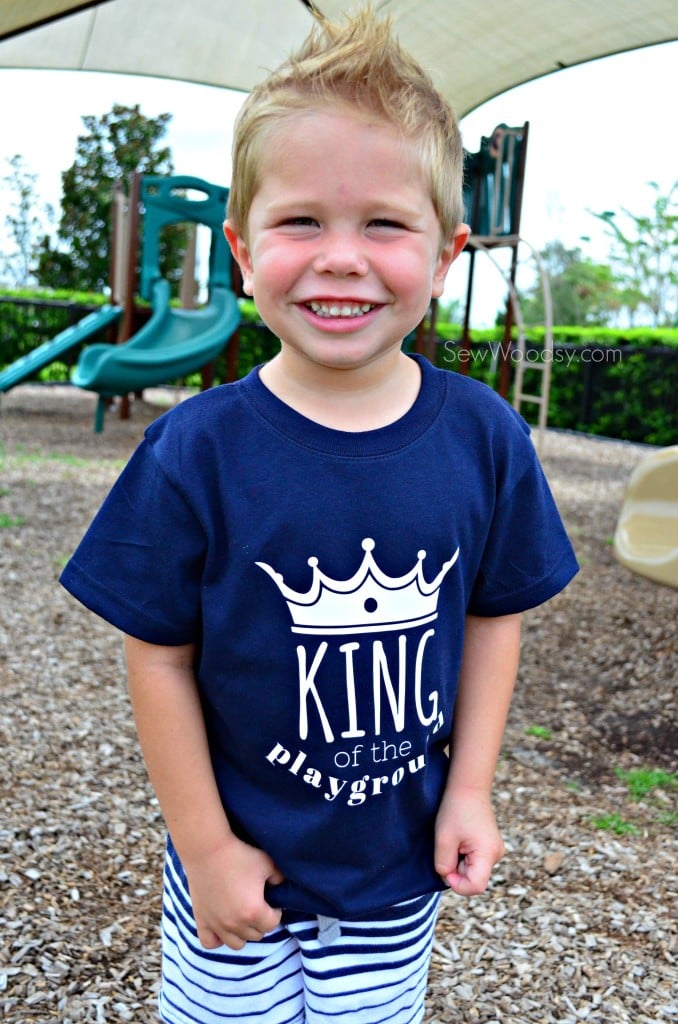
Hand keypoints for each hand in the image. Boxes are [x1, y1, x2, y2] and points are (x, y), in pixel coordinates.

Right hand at [183, 835, 283, 949]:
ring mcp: (217, 925)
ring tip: (242, 916)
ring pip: (236, 944)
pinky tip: (222, 925)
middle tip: (257, 905)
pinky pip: (211, 943)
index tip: (270, 901)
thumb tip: (281, 886)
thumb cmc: (239, 855)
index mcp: (254, 912)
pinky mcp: (202, 920)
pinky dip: (218, 939)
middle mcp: (235, 924)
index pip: (273, 923)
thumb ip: (279, 878)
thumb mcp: (267, 863)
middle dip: (260, 922)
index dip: (275, 912)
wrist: (207, 849)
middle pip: (256, 935)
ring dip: (243, 933)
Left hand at [434, 787, 504, 895]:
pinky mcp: (490, 846)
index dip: (457, 884)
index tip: (445, 868)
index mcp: (488, 854)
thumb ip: (444, 865)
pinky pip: (475, 861)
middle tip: (448, 848)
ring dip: (459, 862)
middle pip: (474, 879)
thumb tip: (447, 878)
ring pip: (474, 870)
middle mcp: (496, 854)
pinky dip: (463, 856)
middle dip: (456, 871)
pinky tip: (459, 840)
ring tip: (454, 841)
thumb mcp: (444, 839)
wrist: (468, 787)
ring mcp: (495, 850)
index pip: (476, 887)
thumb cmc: (455, 810)